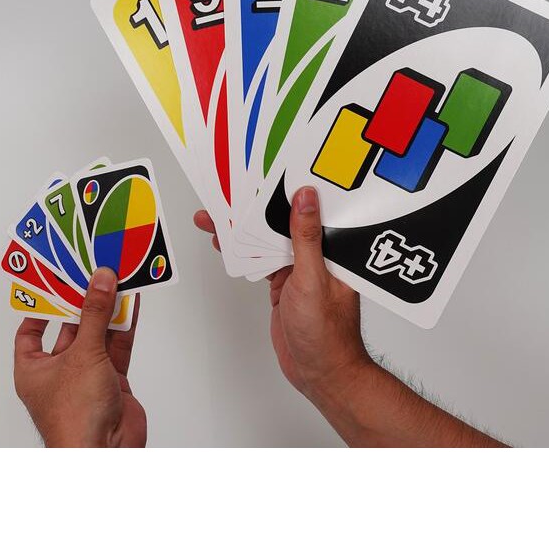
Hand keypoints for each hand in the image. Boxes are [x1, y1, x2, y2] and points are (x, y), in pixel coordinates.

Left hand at [13, 268, 146, 447]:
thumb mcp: (82, 354)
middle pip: (71, 328)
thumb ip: (94, 314)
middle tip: (91, 274)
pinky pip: (118, 346)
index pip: (30, 333)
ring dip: (107, 311)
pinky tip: (131, 303)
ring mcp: (88, 376)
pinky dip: (125, 325)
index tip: (54, 283)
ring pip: (98, 334)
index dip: (41, 308)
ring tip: (116, 281)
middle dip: (83, 303)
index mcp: (34, 370)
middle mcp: (60, 372)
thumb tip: (100, 281)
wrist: (105, 452)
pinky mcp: (113, 381)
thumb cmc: (74, 417)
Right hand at [194, 186, 370, 401]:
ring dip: (242, 229)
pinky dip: (241, 252)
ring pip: (267, 240)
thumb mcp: (313, 279)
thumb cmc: (327, 333)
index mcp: (333, 247)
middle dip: (255, 208)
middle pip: (282, 222)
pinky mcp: (283, 283)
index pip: (310, 209)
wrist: (319, 373)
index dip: (288, 189)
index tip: (264, 173)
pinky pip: (260, 260)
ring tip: (215, 215)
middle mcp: (317, 254)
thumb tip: (306, 198)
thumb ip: (305, 238)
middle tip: (228, 193)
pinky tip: (225, 241)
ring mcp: (298, 268)